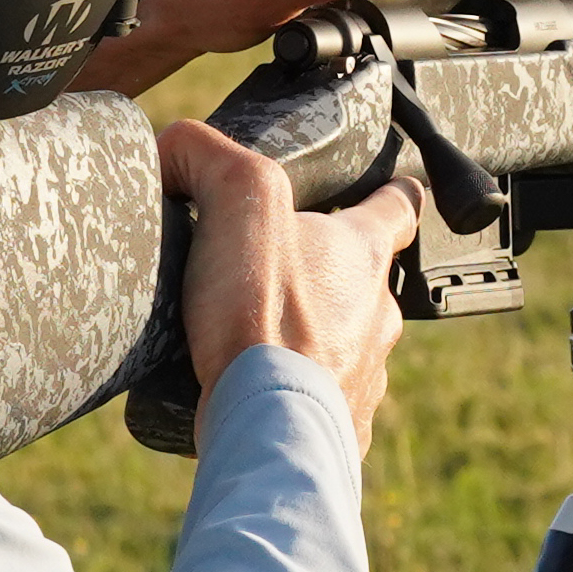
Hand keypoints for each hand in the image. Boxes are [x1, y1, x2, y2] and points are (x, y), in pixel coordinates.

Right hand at [160, 121, 416, 446]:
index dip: (391, 191)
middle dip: (329, 275)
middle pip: (364, 281)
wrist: (264, 424)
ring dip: (312, 338)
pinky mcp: (341, 427)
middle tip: (277, 272)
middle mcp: (377, 314)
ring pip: (345, 345)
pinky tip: (257, 392)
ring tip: (257, 338)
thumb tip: (175, 145)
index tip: (392, 188)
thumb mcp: (235, 199)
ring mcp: (365, 376)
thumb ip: (207, 154)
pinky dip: (295, 394)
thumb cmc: (262, 316)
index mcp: (362, 253)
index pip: (397, 206)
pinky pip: (323, 403)